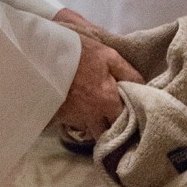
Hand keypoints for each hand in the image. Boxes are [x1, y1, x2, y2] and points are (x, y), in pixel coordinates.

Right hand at [51, 16, 143, 140]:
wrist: (42, 54)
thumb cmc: (79, 52)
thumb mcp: (108, 55)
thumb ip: (128, 73)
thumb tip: (143, 87)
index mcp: (107, 101)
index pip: (125, 121)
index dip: (131, 119)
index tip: (135, 116)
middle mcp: (92, 116)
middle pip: (107, 133)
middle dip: (114, 130)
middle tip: (119, 122)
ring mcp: (73, 119)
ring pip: (90, 132)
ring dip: (96, 128)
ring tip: (101, 118)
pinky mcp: (58, 118)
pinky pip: (75, 127)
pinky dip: (80, 123)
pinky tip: (83, 113)